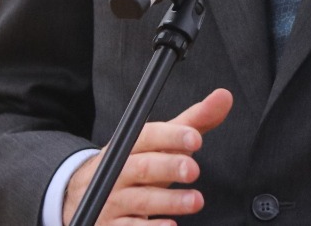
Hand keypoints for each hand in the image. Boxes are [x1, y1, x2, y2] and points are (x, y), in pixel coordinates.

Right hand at [62, 87, 233, 225]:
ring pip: (140, 200)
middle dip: (168, 167)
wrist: (85, 193)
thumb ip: (193, 122)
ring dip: (168, 201)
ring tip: (195, 201)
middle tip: (193, 170)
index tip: (195, 138)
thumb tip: (224, 97)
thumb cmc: (137, 163)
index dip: (171, 136)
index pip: (149, 136)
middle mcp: (119, 171)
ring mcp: (112, 199)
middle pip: (143, 167)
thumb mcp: (161, 142)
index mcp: (131, 145)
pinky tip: (170, 225)